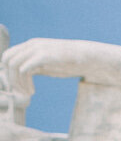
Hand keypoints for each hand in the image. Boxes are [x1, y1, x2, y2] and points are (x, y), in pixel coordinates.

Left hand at [2, 38, 120, 96]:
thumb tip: (28, 75)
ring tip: (28, 95)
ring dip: (17, 84)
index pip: (8, 56)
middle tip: (21, 94)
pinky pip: (24, 69)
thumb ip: (38, 67)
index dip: (9, 74)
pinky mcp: (44, 56)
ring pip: (13, 65)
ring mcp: (37, 49)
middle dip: (9, 79)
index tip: (19, 89)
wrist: (92, 58)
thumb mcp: (52, 65)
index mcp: (33, 46)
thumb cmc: (75, 64)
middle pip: (6, 59)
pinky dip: (24, 83)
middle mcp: (32, 45)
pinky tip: (33, 93)